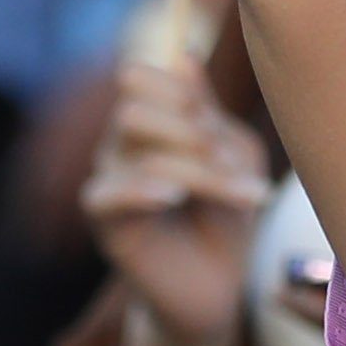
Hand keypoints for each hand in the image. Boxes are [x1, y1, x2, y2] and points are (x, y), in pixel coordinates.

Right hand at [79, 52, 271, 345]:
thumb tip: (182, 58)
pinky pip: (109, 193)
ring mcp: (108, 180)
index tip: (217, 126)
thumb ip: (207, 112)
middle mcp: (121, 145)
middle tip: (235, 167)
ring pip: (141, 153)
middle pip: (133, 110)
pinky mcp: (103, 221)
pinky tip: (175, 200)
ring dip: (197, 171)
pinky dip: (146, 191)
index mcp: (150, 121)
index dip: (175, 90)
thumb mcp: (234, 156)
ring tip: (242, 197)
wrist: (218, 286)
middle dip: (192, 133)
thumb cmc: (228, 215)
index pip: (135, 77)